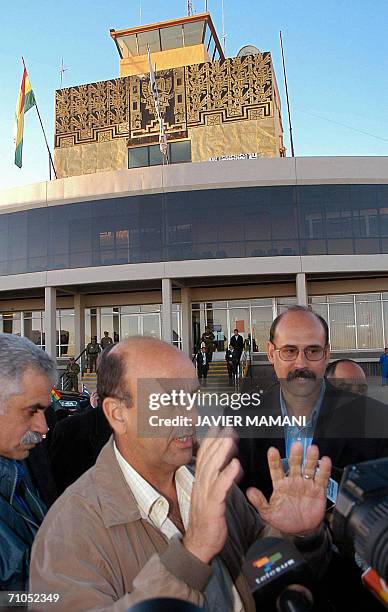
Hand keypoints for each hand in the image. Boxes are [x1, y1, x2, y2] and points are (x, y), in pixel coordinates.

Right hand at [183, 428, 240, 563]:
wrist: (199, 544)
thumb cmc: (207, 521)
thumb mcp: (211, 496)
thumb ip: (218, 481)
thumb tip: (228, 466)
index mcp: (200, 482)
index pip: (203, 456)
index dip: (210, 440)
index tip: (218, 427)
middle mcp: (201, 485)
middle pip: (208, 458)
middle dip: (218, 441)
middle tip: (228, 427)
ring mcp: (205, 494)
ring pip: (213, 469)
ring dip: (222, 452)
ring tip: (231, 439)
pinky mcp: (212, 506)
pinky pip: (220, 487)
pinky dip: (227, 474)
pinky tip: (235, 464)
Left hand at [247, 442, 330, 534]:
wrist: (301, 531)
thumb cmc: (284, 520)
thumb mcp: (268, 513)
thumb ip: (259, 502)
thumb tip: (249, 492)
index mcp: (280, 484)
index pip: (276, 469)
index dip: (274, 460)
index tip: (272, 451)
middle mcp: (293, 480)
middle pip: (294, 464)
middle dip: (295, 454)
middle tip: (296, 445)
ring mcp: (306, 484)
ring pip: (308, 467)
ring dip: (310, 458)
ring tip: (312, 448)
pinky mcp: (318, 490)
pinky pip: (321, 477)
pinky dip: (324, 469)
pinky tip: (325, 460)